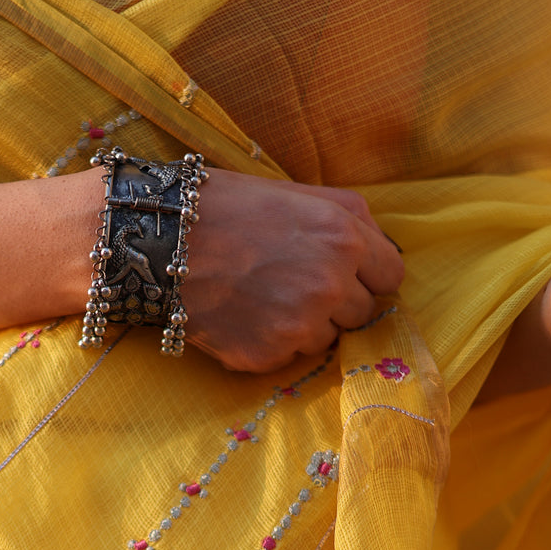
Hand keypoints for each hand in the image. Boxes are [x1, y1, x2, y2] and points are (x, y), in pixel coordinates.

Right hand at [181, 170, 403, 371]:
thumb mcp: (299, 193)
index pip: (391, 277)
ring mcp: (299, 325)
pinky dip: (270, 342)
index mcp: (344, 238)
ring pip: (327, 338)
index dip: (368, 275)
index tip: (346, 274)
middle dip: (337, 302)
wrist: (159, 239)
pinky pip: (288, 357)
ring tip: (263, 296)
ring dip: (305, 324)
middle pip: (363, 313)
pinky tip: (242, 315)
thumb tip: (384, 252)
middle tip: (293, 282)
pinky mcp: (267, 355)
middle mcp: (330, 285)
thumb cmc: (227, 207)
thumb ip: (351, 219)